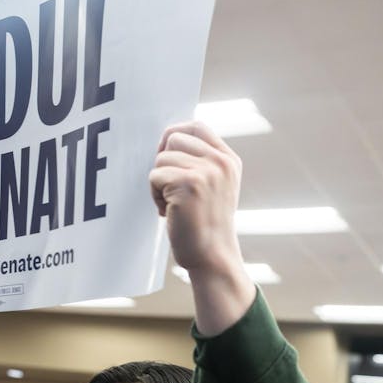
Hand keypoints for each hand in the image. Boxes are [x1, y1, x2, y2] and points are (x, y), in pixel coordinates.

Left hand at [149, 121, 243, 279]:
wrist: (212, 256)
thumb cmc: (204, 224)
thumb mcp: (214, 186)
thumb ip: (200, 161)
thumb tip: (167, 138)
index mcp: (228, 159)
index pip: (196, 126)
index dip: (174, 136)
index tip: (165, 156)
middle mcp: (221, 162)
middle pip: (173, 139)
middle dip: (163, 163)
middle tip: (170, 189)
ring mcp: (206, 171)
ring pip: (161, 159)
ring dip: (158, 183)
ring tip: (173, 204)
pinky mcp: (189, 184)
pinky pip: (154, 176)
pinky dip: (155, 196)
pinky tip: (169, 212)